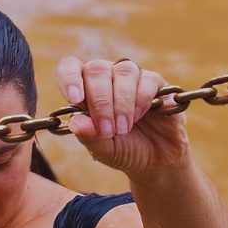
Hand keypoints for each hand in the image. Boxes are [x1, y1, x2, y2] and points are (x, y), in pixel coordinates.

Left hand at [55, 57, 188, 175]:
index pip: (70, 67)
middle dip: (100, 101)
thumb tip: (75, 122)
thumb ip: (89, 136)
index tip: (75, 99)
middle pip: (96, 69)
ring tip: (124, 128)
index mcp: (85, 88)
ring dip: (122, 102)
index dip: (70, 77)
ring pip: (123, 71)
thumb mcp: (104, 150)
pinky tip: (140, 116)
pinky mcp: (155, 82)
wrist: (158, 160)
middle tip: (107, 130)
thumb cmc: (124, 150)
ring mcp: (131, 77)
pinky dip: (141, 100)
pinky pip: (147, 79)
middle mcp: (107, 77)